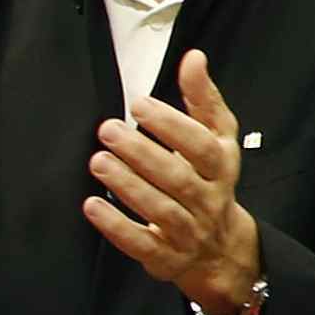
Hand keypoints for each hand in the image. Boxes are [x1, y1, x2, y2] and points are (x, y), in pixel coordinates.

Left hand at [84, 46, 262, 314]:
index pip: (202, 145)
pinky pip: (142, 244)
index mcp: (223, 166)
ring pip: (161, 209)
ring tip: (97, 161)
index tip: (139, 104)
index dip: (172, 125)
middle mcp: (210, 199)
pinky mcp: (166, 256)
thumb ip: (203, 99)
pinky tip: (91, 205)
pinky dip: (116, 227)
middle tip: (108, 130)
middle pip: (178, 177)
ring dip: (128, 186)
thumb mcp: (217, 138)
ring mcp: (189, 231)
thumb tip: (194, 57)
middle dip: (143, 153)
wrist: (221, 247)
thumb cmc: (210, 179)